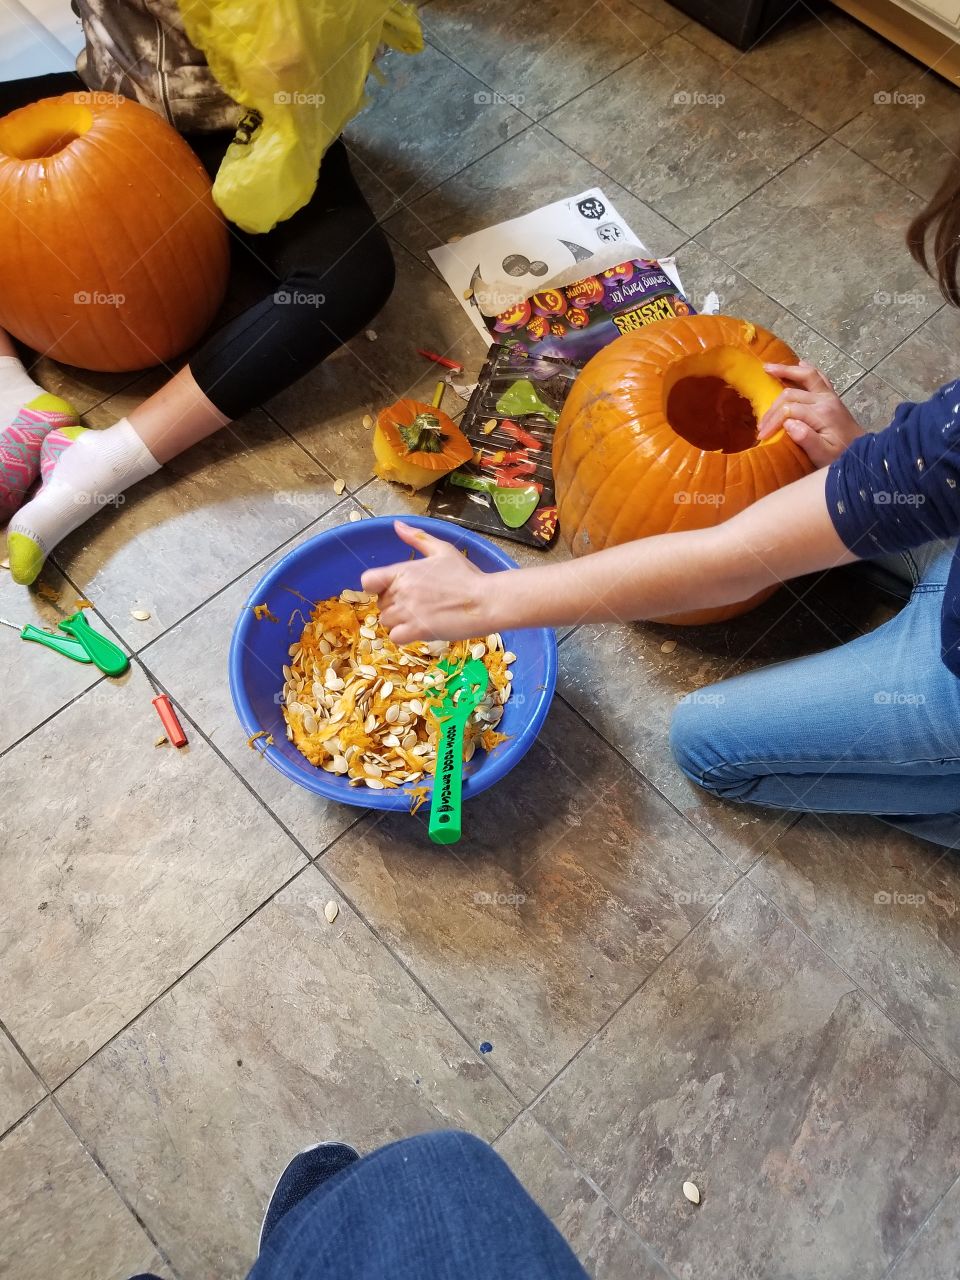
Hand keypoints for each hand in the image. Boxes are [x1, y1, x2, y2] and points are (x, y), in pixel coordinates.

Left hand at [361, 521, 496, 642]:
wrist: (486, 600)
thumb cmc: (467, 575)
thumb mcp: (443, 550)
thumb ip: (417, 538)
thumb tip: (396, 525)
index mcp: (404, 570)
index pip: (367, 581)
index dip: (375, 587)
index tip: (390, 589)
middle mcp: (401, 591)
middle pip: (380, 604)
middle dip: (394, 605)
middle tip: (418, 603)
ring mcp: (408, 612)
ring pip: (386, 621)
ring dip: (399, 621)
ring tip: (421, 616)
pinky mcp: (417, 630)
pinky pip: (395, 637)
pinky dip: (404, 635)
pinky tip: (420, 629)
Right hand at [758, 362, 862, 467]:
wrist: (863, 455)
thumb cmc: (841, 458)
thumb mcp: (823, 455)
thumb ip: (807, 439)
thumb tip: (788, 424)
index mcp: (822, 414)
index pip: (790, 410)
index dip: (773, 421)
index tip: (761, 436)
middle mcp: (825, 400)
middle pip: (792, 394)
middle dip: (773, 408)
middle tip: (760, 423)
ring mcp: (829, 396)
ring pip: (806, 376)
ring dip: (786, 371)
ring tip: (767, 368)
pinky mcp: (831, 397)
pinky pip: (819, 377)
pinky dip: (807, 369)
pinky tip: (799, 363)